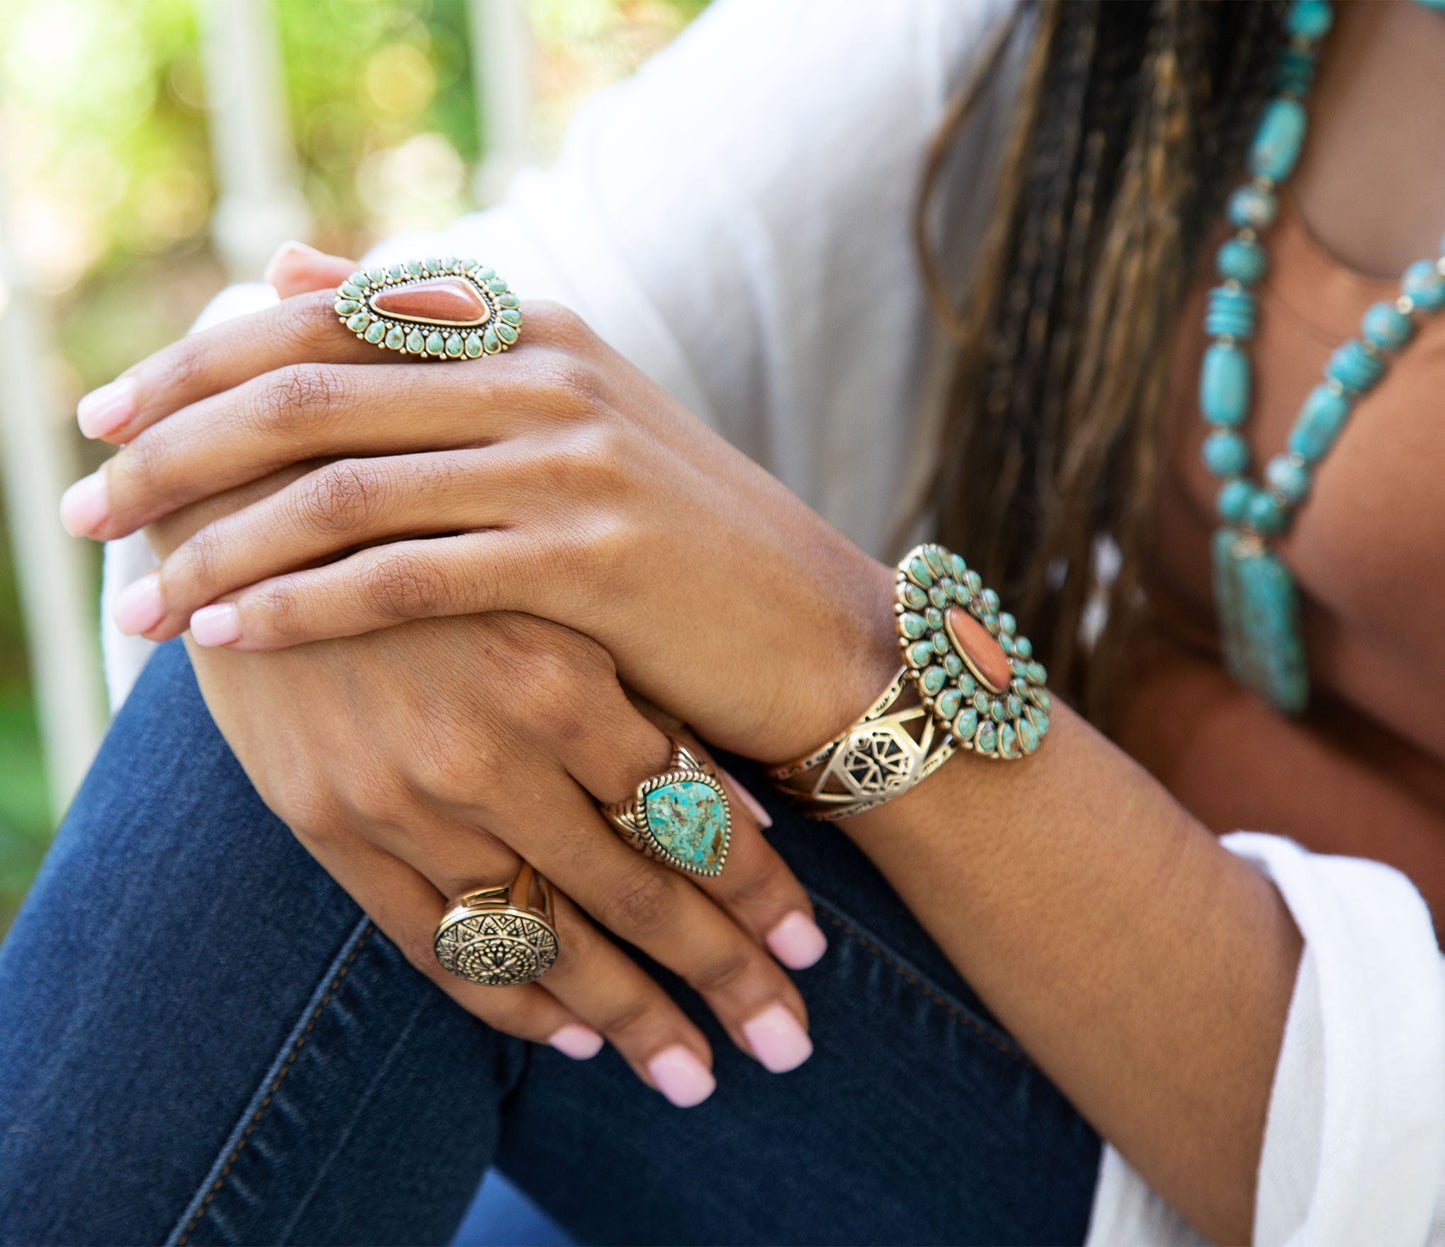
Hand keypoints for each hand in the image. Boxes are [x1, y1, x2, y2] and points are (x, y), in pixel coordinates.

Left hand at [65, 249, 898, 763]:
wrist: (819, 634)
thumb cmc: (683, 552)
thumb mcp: (567, 427)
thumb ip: (432, 348)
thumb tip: (284, 271)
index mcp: (533, 329)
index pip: (322, 320)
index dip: (194, 364)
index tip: (105, 419)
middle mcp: (544, 374)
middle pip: (305, 395)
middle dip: (170, 453)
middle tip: (80, 513)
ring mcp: (569, 462)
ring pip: (338, 491)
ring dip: (215, 550)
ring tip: (134, 608)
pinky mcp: (586, 560)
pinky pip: (403, 578)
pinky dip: (300, 608)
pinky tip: (228, 639)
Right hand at [115, 415, 830, 1110]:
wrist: (255, 504)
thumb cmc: (442, 534)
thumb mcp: (556, 589)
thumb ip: (644, 695)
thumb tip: (753, 811)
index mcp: (557, 672)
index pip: (686, 817)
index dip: (758, 895)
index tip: (810, 954)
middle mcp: (483, 748)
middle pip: (634, 895)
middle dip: (724, 977)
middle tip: (789, 1044)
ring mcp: (400, 797)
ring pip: (543, 938)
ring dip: (629, 1014)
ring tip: (695, 1069)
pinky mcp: (329, 826)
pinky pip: (435, 945)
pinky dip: (509, 1001)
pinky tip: (571, 1035)